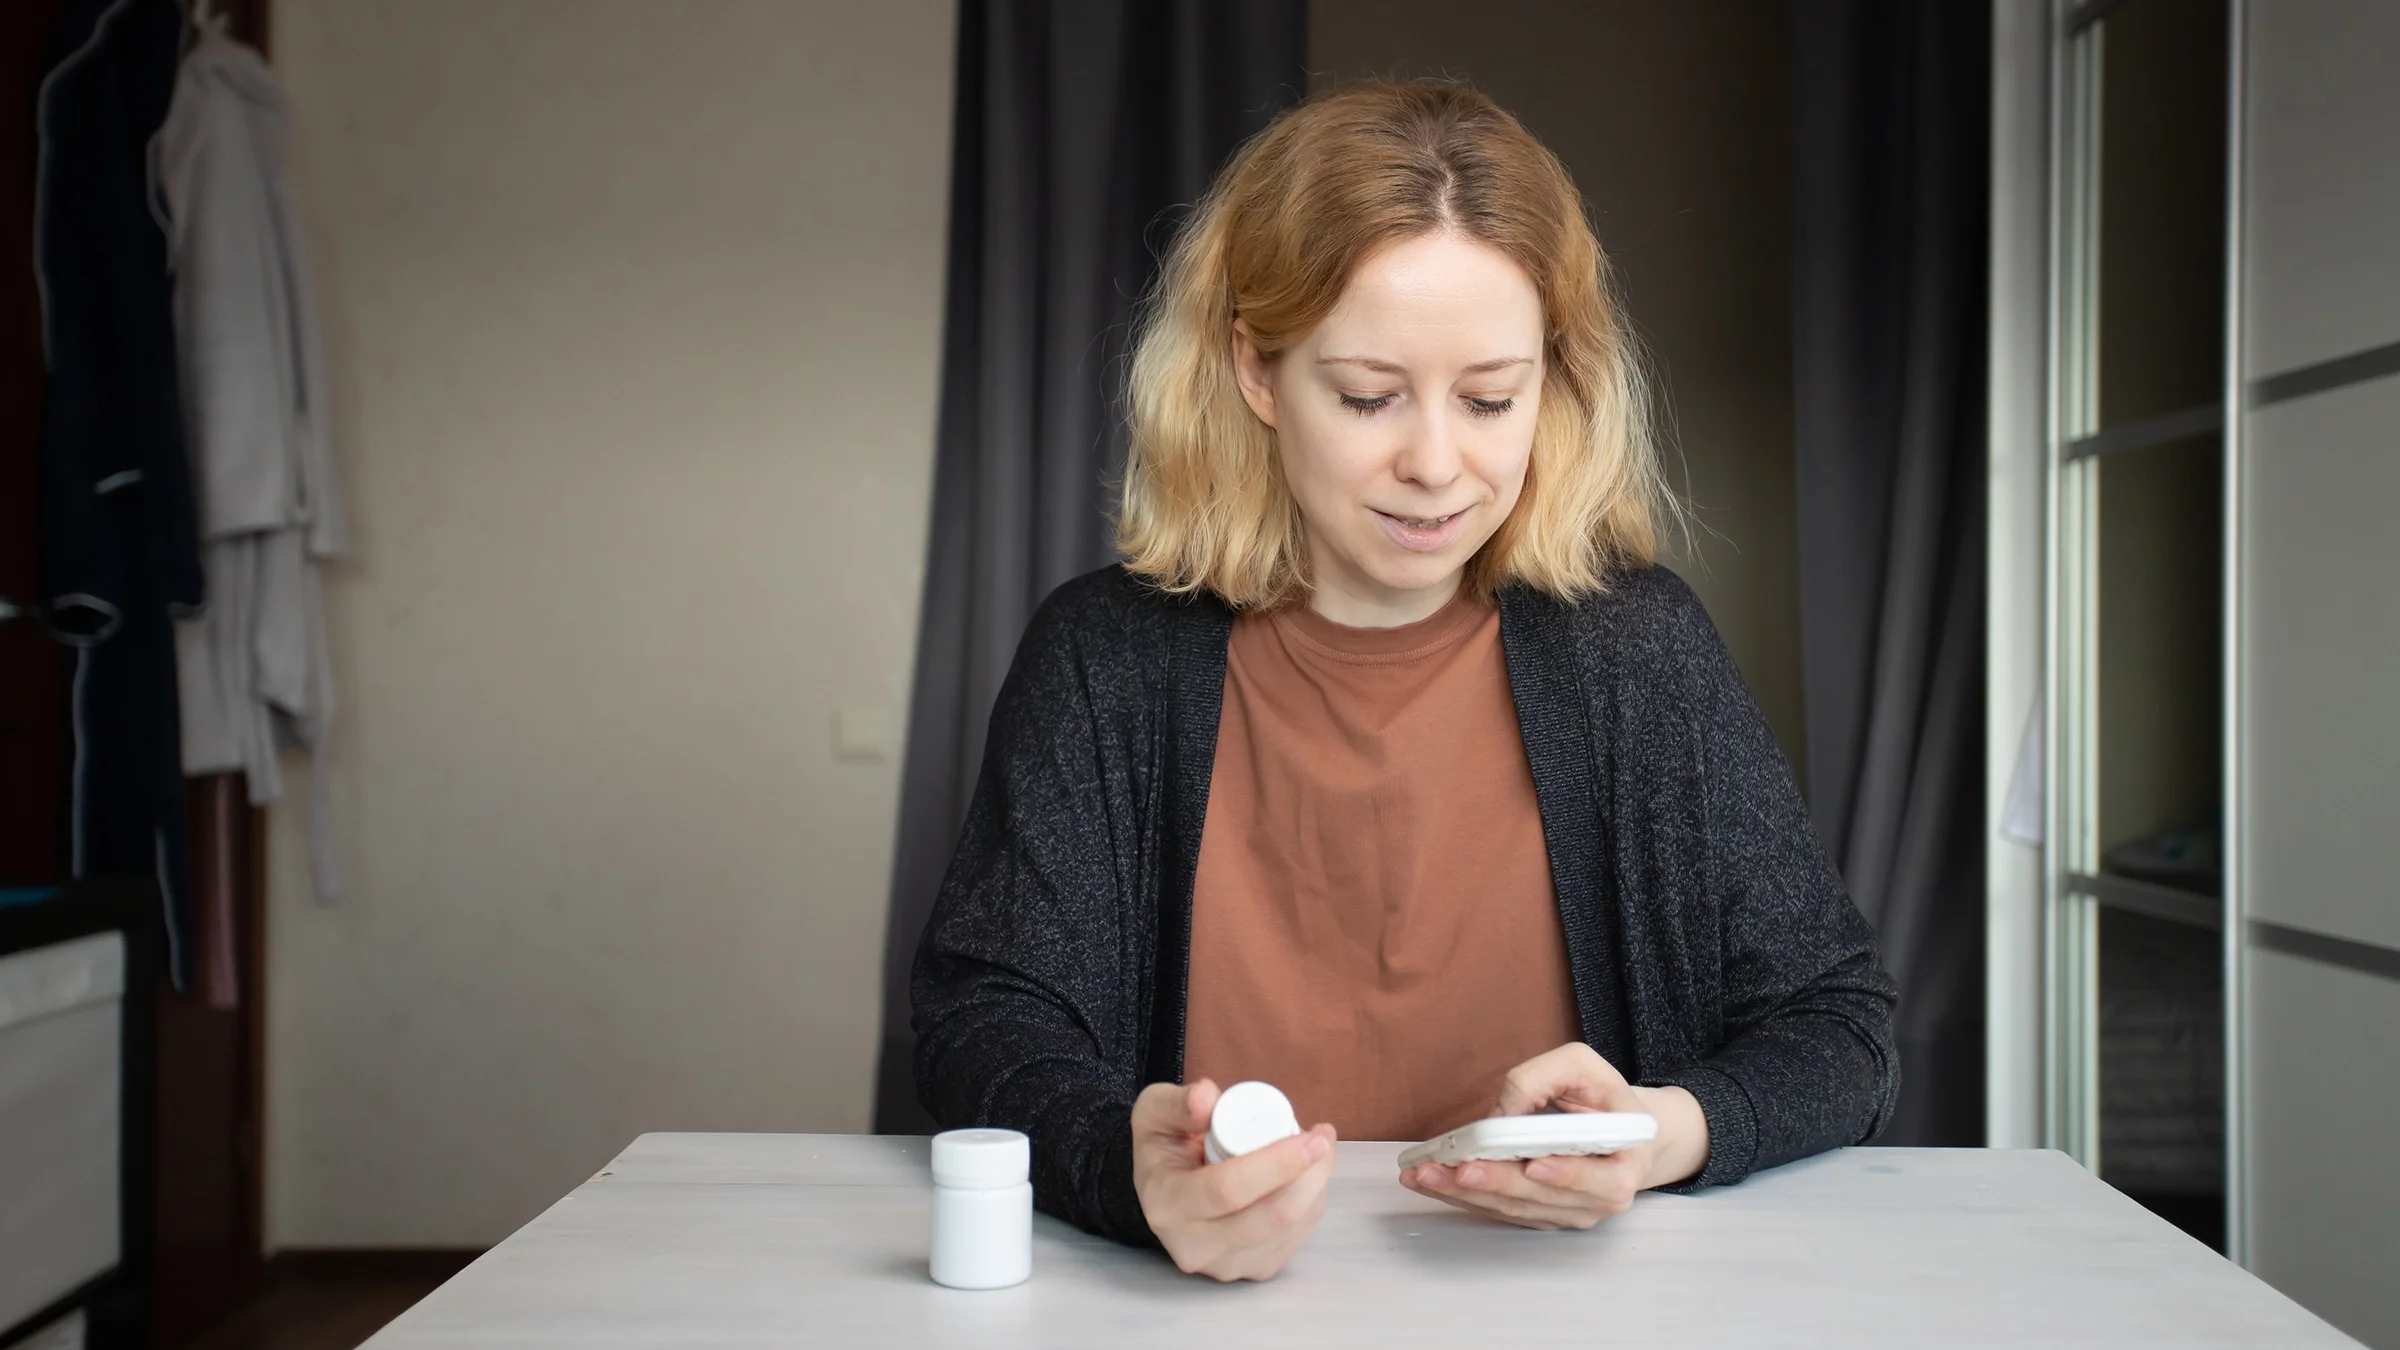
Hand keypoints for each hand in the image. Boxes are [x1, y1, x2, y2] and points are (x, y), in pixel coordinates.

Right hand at [1131, 1078, 1338, 1280]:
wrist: (1164, 1193)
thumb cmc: (1163, 1147)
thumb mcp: (1154, 1112)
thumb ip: (1177, 1103)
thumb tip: (1209, 1098)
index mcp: (1166, 1204)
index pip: (1228, 1190)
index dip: (1276, 1164)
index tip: (1309, 1138)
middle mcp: (1194, 1246)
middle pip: (1271, 1217)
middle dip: (1311, 1176)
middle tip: (1324, 1138)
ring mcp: (1226, 1265)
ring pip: (1292, 1227)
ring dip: (1316, 1185)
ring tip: (1315, 1149)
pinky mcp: (1254, 1270)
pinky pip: (1299, 1237)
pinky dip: (1311, 1202)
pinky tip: (1304, 1177)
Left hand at [1398, 1042, 1708, 1229]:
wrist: (1618, 1130)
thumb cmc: (1603, 1096)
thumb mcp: (1582, 1067)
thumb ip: (1543, 1078)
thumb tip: (1502, 1112)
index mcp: (1624, 1166)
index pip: (1597, 1179)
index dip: (1565, 1174)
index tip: (1534, 1163)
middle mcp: (1598, 1200)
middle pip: (1540, 1196)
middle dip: (1495, 1182)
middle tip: (1456, 1168)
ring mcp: (1568, 1213)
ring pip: (1513, 1208)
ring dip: (1466, 1194)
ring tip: (1426, 1175)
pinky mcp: (1540, 1215)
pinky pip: (1500, 1210)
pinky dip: (1464, 1198)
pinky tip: (1433, 1182)